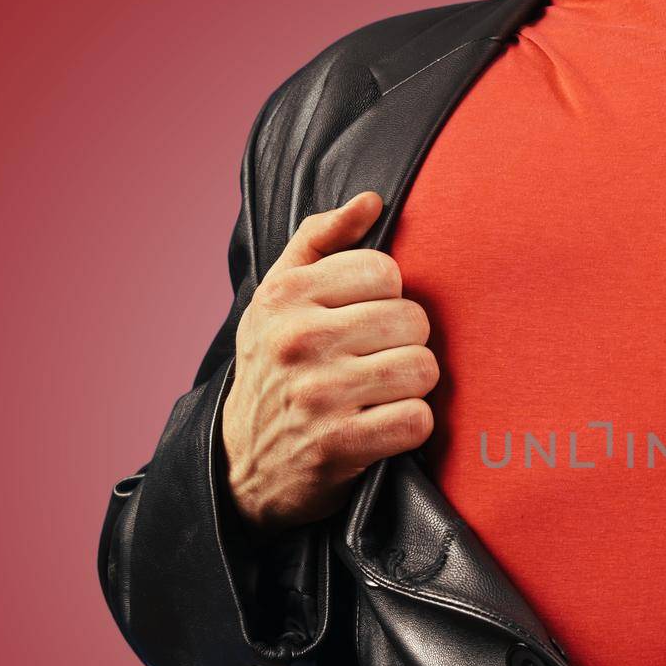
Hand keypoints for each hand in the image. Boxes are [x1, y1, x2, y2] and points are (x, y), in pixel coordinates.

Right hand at [221, 192, 440, 533]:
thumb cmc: (274, 369)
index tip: (365, 321)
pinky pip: (418, 420)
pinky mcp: (340, 445)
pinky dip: (412, 426)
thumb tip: (372, 201)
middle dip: (406, 342)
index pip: (386, 270)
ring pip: (422, 367)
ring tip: (384, 391)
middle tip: (378, 360)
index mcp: (287, 295)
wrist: (242, 464)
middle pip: (413, 319)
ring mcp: (319, 394)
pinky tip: (384, 425)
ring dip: (413, 385)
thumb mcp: (279, 297)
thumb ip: (322, 239)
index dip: (388, 297)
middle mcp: (299, 340)